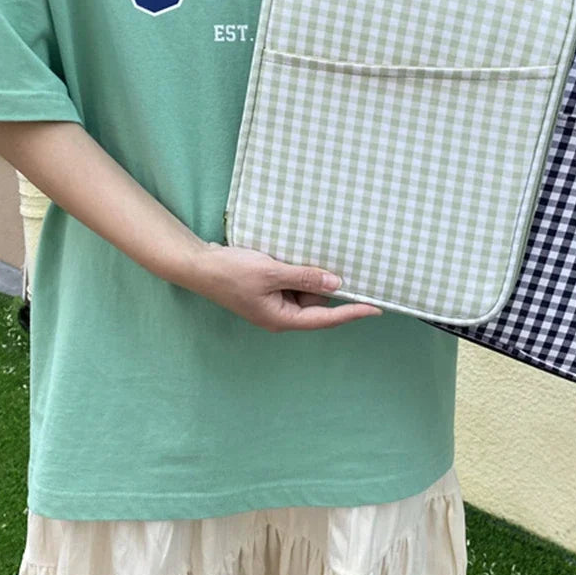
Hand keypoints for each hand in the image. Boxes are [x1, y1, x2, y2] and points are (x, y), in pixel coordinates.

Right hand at [186, 242, 381, 330]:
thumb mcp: (272, 272)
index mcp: (283, 318)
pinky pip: (293, 282)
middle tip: (346, 264)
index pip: (326, 318)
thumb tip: (337, 283)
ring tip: (314, 255)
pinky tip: (300, 255)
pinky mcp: (268, 289)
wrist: (198, 264)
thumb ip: (305, 277)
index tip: (377, 307)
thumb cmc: (230, 272)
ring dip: (312, 274)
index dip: (352, 312)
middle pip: (317, 302)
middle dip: (329, 285)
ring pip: (306, 290)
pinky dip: (300, 270)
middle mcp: (281, 314)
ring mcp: (274, 302)